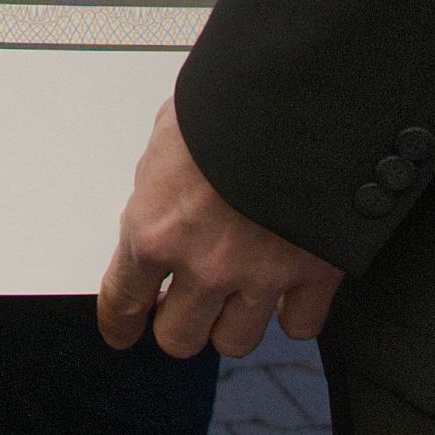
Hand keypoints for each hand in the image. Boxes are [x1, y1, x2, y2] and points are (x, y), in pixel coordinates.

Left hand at [98, 97, 341, 358]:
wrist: (301, 92)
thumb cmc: (232, 100)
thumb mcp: (170, 135)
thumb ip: (161, 181)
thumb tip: (160, 195)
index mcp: (155, 227)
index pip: (123, 299)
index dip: (121, 321)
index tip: (123, 329)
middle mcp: (203, 263)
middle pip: (178, 338)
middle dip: (178, 325)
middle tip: (185, 308)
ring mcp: (260, 276)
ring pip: (235, 342)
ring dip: (232, 323)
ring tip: (236, 297)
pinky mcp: (314, 275)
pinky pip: (298, 327)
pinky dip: (293, 313)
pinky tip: (288, 291)